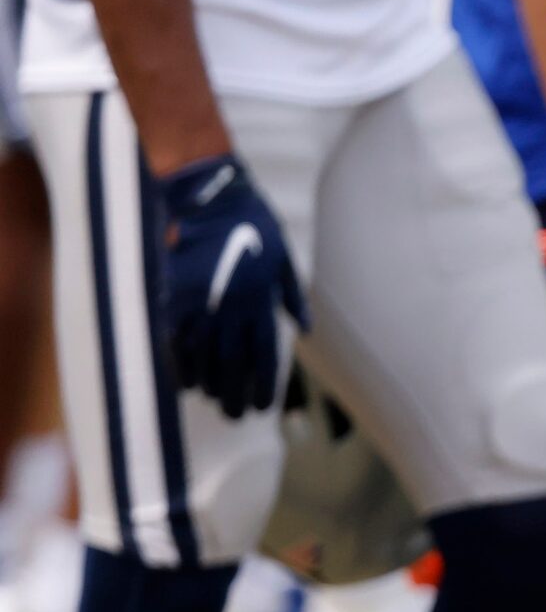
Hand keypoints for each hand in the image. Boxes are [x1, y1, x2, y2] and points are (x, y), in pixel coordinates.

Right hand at [153, 154, 306, 418]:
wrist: (207, 195)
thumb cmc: (251, 222)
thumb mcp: (283, 256)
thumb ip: (292, 296)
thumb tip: (305, 330)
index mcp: (261, 300)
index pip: (264, 354)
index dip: (263, 384)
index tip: (261, 407)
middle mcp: (232, 307)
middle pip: (233, 362)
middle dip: (234, 392)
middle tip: (234, 416)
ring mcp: (201, 302)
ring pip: (204, 354)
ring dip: (208, 383)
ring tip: (212, 402)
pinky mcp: (174, 294)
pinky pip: (176, 337)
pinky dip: (180, 362)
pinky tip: (184, 382)